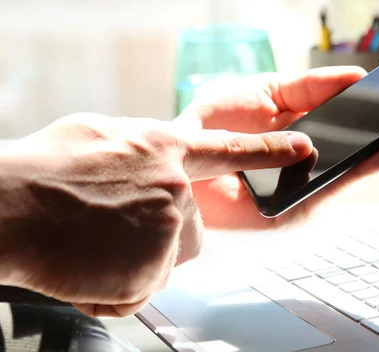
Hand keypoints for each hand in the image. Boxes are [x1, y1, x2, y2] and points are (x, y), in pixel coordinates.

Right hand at [0, 112, 313, 316]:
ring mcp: (169, 228)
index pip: (234, 150)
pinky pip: (143, 288)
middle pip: (190, 225)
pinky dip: (117, 286)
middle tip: (113, 227)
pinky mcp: (154, 268)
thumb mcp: (100, 135)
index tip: (304, 150)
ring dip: (135, 260)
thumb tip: (154, 155)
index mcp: (166, 149)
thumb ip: (141, 147)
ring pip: (167, 258)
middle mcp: (177, 187)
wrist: (11, 207)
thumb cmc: (45, 169)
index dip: (272, 152)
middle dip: (160, 232)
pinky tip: (89, 265)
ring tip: (95, 245)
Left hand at [181, 66, 378, 230]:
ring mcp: (312, 179)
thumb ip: (310, 85)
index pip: (357, 111)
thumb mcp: (264, 89)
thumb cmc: (214, 126)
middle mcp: (315, 152)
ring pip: (364, 158)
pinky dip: (369, 164)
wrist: (183, 164)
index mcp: (306, 122)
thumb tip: (358, 77)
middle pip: (371, 135)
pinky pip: (340, 181)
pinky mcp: (303, 205)